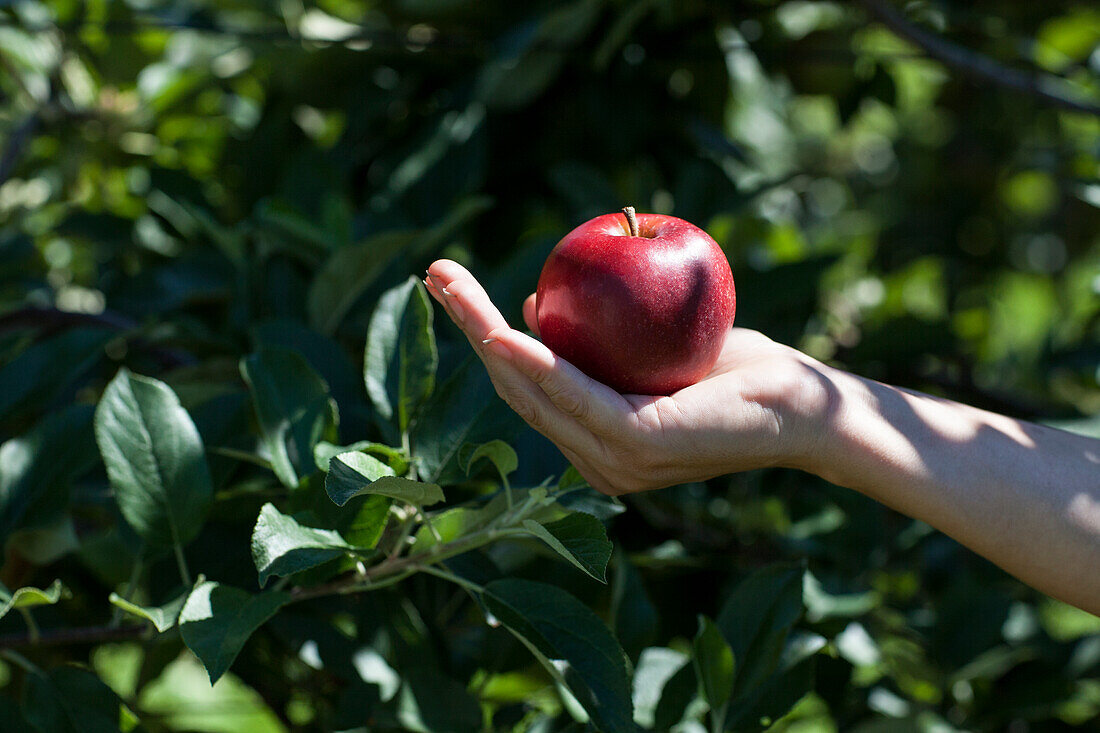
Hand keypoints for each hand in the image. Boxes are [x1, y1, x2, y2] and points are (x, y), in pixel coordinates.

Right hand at [424, 260, 833, 494]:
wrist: (805, 407)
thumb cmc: (737, 369)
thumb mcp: (655, 341)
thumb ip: (602, 333)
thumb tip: (548, 297)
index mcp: (593, 444)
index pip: (526, 387)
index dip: (484, 336)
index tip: (455, 288)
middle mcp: (593, 461)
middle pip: (514, 386)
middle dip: (467, 327)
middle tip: (435, 274)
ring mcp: (611, 461)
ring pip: (531, 388)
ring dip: (483, 334)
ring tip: (449, 285)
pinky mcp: (635, 446)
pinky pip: (572, 395)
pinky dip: (535, 361)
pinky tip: (502, 329)